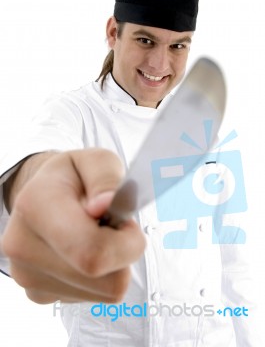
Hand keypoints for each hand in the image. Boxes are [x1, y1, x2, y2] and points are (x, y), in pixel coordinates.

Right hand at [1, 149, 145, 303]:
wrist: (42, 194)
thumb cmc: (73, 178)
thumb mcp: (97, 160)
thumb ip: (106, 177)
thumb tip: (105, 206)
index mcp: (36, 205)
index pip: (93, 252)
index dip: (127, 244)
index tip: (126, 223)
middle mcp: (23, 245)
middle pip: (106, 280)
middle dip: (124, 253)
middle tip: (112, 227)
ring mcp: (28, 275)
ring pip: (105, 292)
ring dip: (114, 265)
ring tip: (95, 236)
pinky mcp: (39, 294)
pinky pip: (93, 297)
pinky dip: (100, 277)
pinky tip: (84, 251)